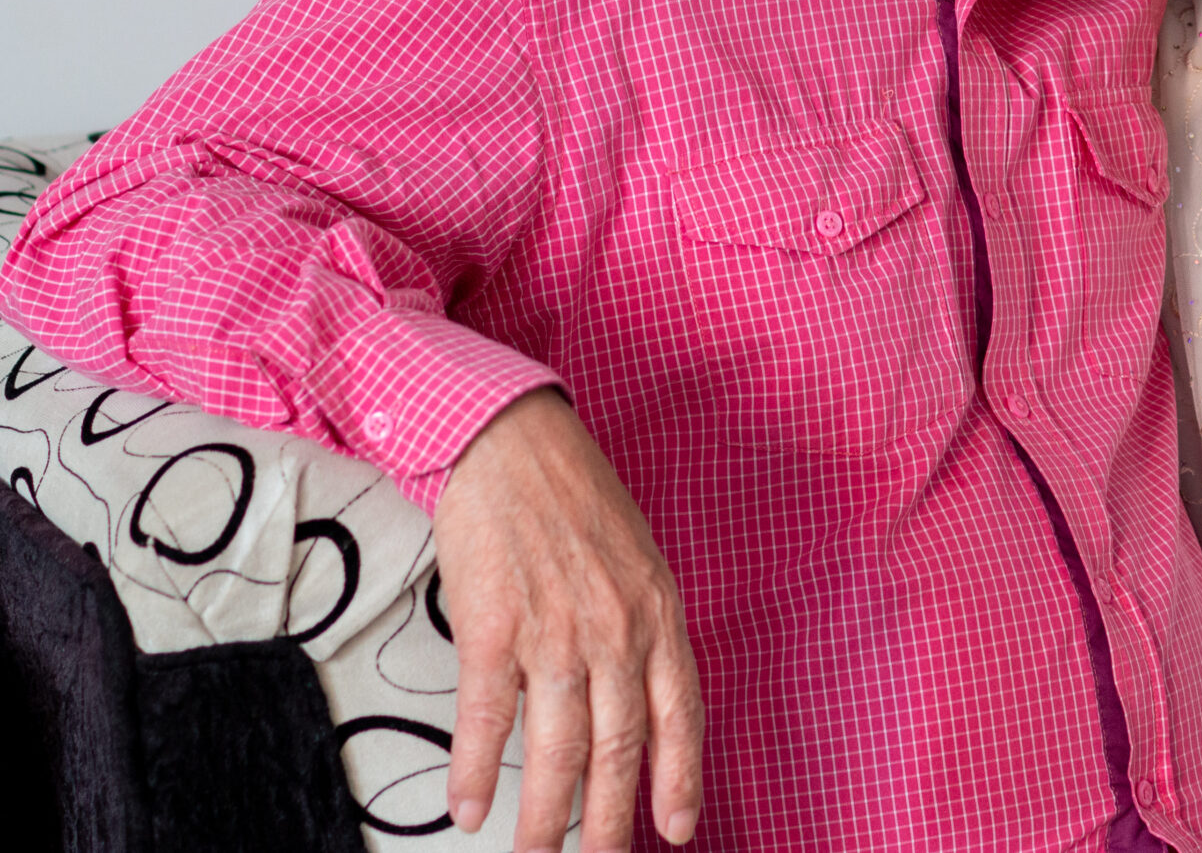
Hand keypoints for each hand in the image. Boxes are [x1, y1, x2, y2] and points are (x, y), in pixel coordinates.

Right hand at [433, 387, 703, 851]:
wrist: (510, 442)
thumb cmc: (575, 498)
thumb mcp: (637, 559)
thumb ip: (642, 626)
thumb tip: (639, 693)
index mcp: (658, 613)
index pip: (680, 713)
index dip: (680, 777)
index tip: (678, 828)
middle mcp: (615, 630)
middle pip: (617, 748)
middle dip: (608, 822)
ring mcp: (555, 630)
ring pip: (555, 748)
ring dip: (544, 816)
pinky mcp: (494, 625)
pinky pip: (487, 715)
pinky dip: (475, 768)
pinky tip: (466, 809)